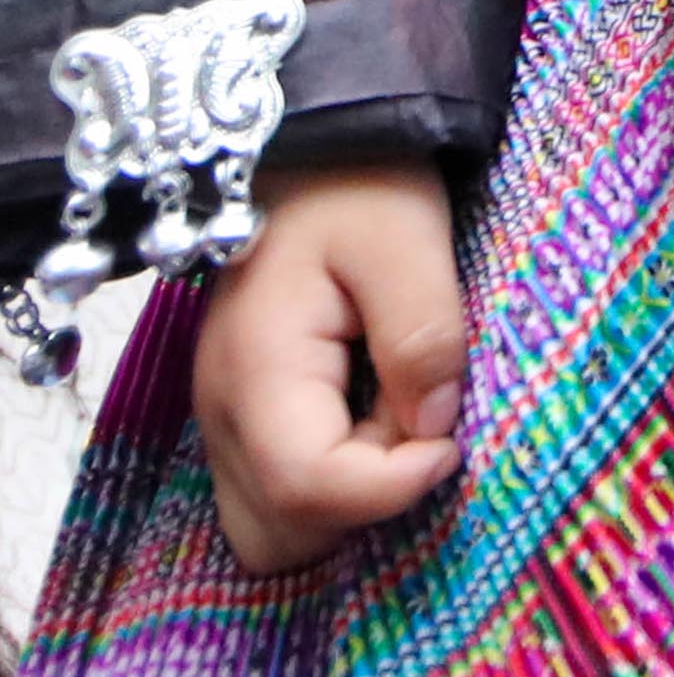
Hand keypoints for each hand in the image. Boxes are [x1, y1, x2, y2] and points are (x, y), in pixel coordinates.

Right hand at [193, 161, 464, 575]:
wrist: (312, 145)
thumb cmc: (359, 180)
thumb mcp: (407, 240)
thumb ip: (423, 337)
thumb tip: (434, 428)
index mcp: (257, 369)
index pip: (307, 490)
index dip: (390, 486)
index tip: (449, 440)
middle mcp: (221, 409)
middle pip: (278, 531)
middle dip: (361, 504)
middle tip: (415, 424)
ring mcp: (222, 415)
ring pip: (271, 524)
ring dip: (345, 497)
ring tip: (394, 413)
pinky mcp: (241, 411)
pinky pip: (273, 487)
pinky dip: (328, 478)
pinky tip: (371, 410)